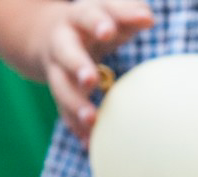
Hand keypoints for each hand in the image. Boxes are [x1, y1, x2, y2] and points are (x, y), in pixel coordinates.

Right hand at [20, 0, 153, 140]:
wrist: (49, 35)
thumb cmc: (96, 23)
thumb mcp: (109, 12)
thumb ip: (127, 13)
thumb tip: (148, 19)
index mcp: (78, 18)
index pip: (87, 16)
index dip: (97, 23)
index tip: (109, 31)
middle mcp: (63, 43)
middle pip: (66, 53)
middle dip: (76, 65)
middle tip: (89, 79)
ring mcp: (58, 69)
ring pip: (61, 86)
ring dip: (74, 104)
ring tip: (91, 119)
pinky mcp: (60, 91)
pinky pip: (64, 111)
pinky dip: (75, 127)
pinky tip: (88, 143)